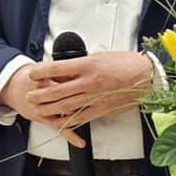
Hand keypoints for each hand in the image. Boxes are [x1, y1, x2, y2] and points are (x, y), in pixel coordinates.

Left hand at [0, 53, 152, 144]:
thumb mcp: (100, 56)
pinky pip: (81, 116)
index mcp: (88, 65)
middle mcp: (89, 82)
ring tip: (39, 108)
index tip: (32, 74)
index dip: (41, 72)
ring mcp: (95, 97)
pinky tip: (59, 119)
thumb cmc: (125, 63)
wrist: (146, 76)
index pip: (57, 68)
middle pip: (57, 90)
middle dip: (40, 94)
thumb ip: (81, 64)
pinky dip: (68, 119)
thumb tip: (63, 69)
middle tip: (30, 96)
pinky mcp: (101, 109)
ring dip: (49, 108)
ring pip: (66, 105)